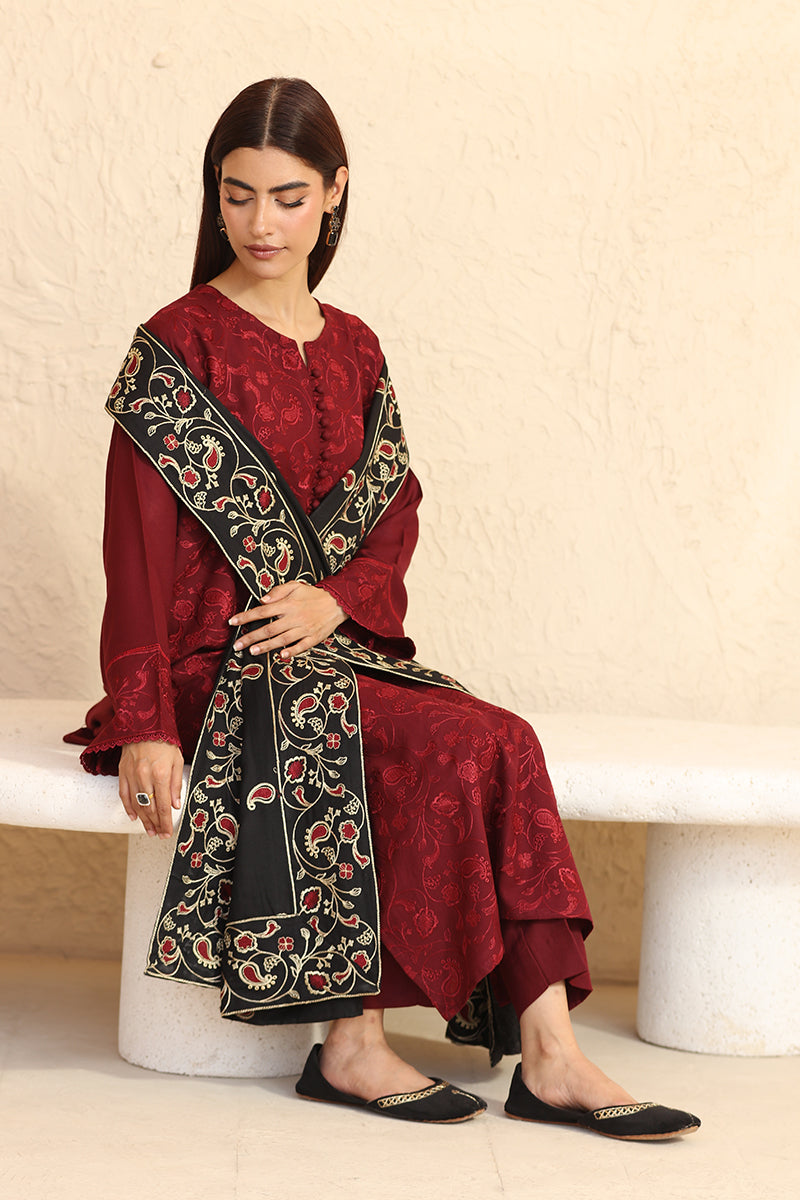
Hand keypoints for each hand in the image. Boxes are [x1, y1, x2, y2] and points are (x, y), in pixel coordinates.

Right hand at [119, 740, 183, 838]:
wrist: (143, 724)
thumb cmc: (164, 742)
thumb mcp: (177, 761)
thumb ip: (176, 784)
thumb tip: (175, 805)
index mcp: (161, 774)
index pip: (163, 805)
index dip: (165, 821)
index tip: (167, 832)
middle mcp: (144, 777)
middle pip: (150, 807)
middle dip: (155, 824)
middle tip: (159, 834)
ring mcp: (131, 775)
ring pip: (137, 804)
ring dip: (143, 820)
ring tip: (149, 830)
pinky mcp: (122, 772)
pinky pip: (124, 794)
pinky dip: (128, 807)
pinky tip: (134, 817)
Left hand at [229, 581, 344, 659]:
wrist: (338, 602)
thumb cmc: (314, 594)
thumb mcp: (296, 585)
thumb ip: (278, 591)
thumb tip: (262, 599)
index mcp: (288, 604)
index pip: (263, 611)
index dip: (246, 617)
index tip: (233, 622)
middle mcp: (295, 617)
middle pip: (269, 628)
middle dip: (251, 637)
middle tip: (237, 645)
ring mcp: (304, 629)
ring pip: (282, 639)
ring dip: (266, 646)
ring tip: (252, 651)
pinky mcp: (314, 638)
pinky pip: (301, 646)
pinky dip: (292, 651)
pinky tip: (281, 656)